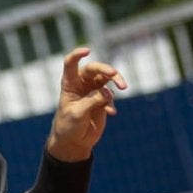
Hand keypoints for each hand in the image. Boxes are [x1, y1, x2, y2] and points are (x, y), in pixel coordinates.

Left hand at [48, 47, 127, 161]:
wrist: (74, 142)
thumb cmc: (68, 126)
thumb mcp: (78, 113)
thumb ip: (92, 101)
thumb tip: (108, 92)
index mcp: (70, 84)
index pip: (71, 64)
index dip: (77, 55)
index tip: (88, 51)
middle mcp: (82, 84)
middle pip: (95, 69)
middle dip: (106, 69)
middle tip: (114, 74)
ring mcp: (93, 91)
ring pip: (107, 79)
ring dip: (116, 81)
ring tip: (124, 87)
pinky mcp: (102, 100)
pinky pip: (112, 95)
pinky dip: (113, 102)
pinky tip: (111, 112)